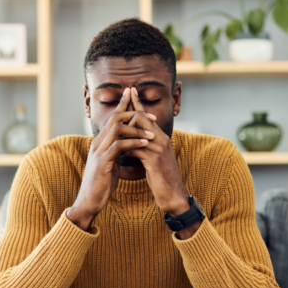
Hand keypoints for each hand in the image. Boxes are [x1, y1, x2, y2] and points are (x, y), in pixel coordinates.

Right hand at [67, 88, 156, 230]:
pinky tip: (144, 144)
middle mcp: (98, 143)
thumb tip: (126, 145)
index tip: (137, 98)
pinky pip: (118, 146)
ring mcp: (99, 152)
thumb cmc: (101, 184)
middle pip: (114, 118)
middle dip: (134, 113)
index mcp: (100, 142)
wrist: (89, 201)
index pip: (112, 118)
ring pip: (117, 129)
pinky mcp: (102, 162)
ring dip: (136, 129)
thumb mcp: (109, 163)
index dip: (124, 106)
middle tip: (152, 115)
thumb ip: (115, 152)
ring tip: (152, 133)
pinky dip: (133, 143)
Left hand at [123, 87, 190, 217]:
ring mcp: (159, 149)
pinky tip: (119, 151)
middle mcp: (162, 140)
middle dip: (128, 113)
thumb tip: (131, 142)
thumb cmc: (162, 178)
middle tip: (119, 110)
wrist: (174, 195)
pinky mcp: (155, 160)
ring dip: (124, 131)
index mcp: (161, 138)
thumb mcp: (154, 160)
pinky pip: (136, 148)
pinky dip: (126, 148)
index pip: (148, 115)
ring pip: (138, 131)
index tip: (130, 91)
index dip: (138, 103)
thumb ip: (145, 148)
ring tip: (113, 131)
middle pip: (142, 117)